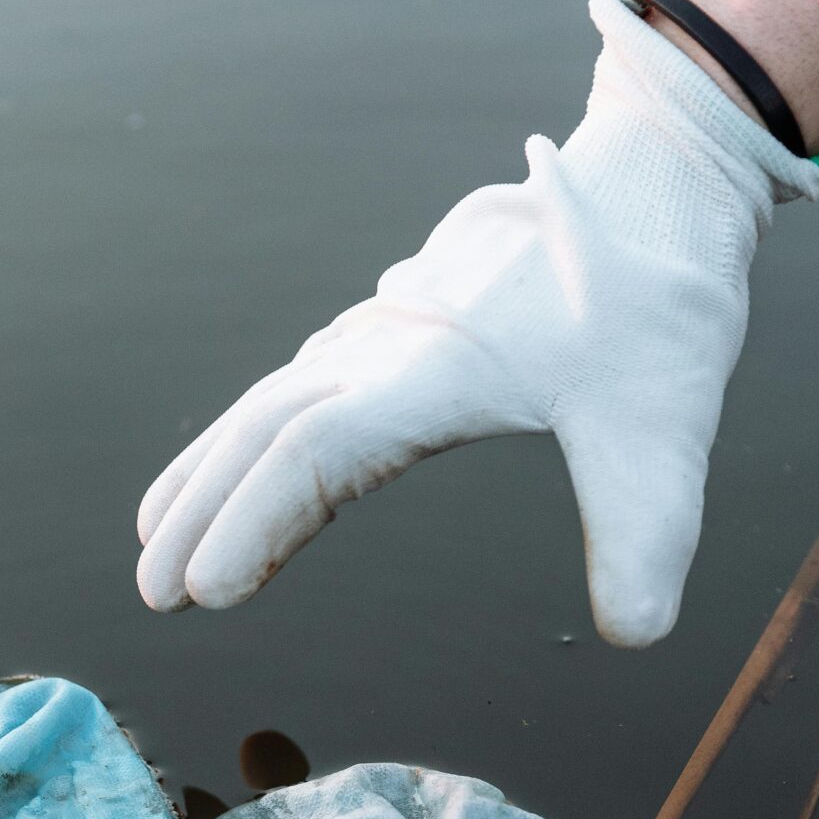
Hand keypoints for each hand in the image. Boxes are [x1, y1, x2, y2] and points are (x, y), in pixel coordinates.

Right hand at [137, 0, 818, 647]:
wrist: (658, 184)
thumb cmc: (657, 298)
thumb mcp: (665, 424)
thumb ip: (645, 531)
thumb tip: (639, 634)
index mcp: (432, 372)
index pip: (316, 453)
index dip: (256, 523)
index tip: (206, 592)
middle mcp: (387, 350)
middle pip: (264, 430)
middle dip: (201, 511)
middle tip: (152, 592)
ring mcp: (383, 336)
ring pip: (268, 405)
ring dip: (208, 474)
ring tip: (153, 539)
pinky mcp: (395, 333)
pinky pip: (296, 390)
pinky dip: (248, 438)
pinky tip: (229, 470)